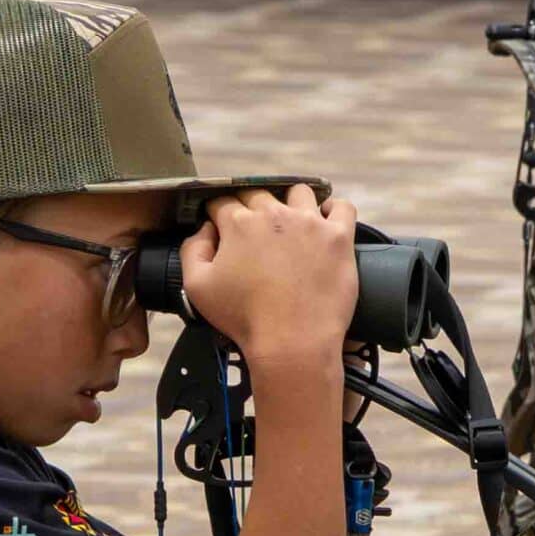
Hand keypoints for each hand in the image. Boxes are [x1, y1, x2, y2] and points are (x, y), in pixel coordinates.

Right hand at [179, 185, 359, 371]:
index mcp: (239, 224)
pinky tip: (326, 220)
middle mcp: (275, 214)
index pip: (222, 203)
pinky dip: (333, 209)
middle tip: (253, 236)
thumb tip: (204, 230)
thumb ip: (192, 250)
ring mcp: (310, 222)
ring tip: (289, 225)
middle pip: (258, 196)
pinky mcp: (338, 237)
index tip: (221, 228)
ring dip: (290, 203)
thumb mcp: (196, 288)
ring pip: (298, 193)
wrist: (292, 341)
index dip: (218, 215)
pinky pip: (342, 207)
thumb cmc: (245, 319)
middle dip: (250, 210)